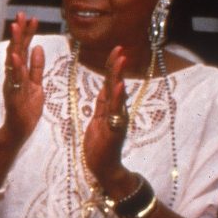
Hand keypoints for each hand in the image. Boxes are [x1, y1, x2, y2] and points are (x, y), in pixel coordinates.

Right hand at [0, 13, 46, 139]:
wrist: (18, 130)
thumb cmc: (26, 108)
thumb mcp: (37, 84)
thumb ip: (37, 67)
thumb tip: (39, 47)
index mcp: (21, 72)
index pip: (24, 48)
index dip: (28, 33)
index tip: (32, 18)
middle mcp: (14, 75)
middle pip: (17, 49)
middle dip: (20, 32)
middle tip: (22, 14)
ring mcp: (13, 83)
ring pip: (14, 60)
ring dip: (15, 43)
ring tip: (17, 27)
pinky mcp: (14, 94)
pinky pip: (15, 79)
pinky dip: (15, 66)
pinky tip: (15, 55)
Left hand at [84, 47, 132, 192]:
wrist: (104, 168)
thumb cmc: (100, 146)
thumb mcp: (98, 120)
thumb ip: (102, 104)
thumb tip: (106, 87)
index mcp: (109, 109)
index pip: (109, 83)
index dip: (111, 67)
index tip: (115, 50)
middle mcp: (116, 111)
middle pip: (115, 85)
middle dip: (116, 67)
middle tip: (119, 49)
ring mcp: (117, 120)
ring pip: (117, 95)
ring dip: (118, 77)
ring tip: (120, 61)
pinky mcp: (116, 129)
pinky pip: (116, 112)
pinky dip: (117, 98)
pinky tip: (118, 86)